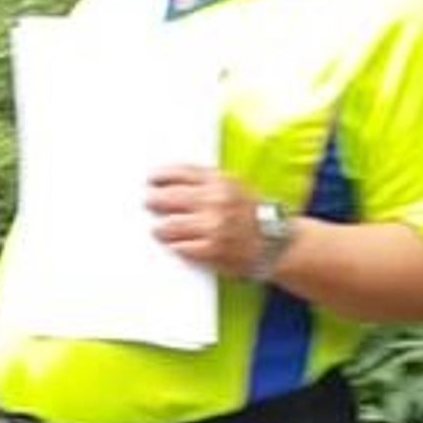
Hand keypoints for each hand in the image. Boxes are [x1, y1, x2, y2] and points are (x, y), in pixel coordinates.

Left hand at [146, 164, 261, 276]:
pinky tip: (174, 244)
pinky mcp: (212, 250)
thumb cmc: (250, 213)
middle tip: (148, 202)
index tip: (151, 179)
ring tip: (158, 228)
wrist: (274, 242)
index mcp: (221, 182)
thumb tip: (172, 179)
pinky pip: (181, 247)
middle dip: (154, 200)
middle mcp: (216, 201)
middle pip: (170, 197)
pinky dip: (175, 246)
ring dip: (160, 227)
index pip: (182, 172)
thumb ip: (207, 181)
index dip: (161, 175)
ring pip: (170, 225)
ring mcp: (214, 227)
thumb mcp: (234, 186)